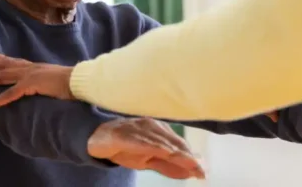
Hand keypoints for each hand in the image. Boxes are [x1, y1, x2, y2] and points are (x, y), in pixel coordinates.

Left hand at [0, 51, 73, 108]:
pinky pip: (10, 94)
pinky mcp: (30, 85)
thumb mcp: (57, 80)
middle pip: (4, 65)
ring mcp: (29, 75)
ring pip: (2, 77)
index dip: (1, 57)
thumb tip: (50, 86)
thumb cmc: (74, 82)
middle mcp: (30, 68)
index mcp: (36, 67)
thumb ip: (49, 82)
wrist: (80, 81)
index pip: (15, 61)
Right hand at [89, 118, 204, 179]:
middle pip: (175, 144)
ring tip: (191, 165)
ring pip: (163, 143)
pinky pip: (143, 141)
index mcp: (160, 132)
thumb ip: (168, 167)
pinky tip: (167, 154)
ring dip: (178, 155)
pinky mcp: (126, 134)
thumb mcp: (148, 160)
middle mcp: (153, 127)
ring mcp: (140, 129)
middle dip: (189, 159)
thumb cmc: (126, 147)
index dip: (192, 159)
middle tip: (202, 172)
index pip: (180, 146)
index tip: (204, 172)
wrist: (98, 138)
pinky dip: (157, 148)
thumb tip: (189, 174)